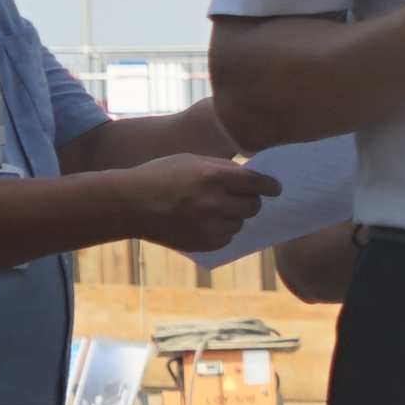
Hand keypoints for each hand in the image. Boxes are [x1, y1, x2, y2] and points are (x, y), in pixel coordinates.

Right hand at [122, 153, 276, 252]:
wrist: (129, 203)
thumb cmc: (160, 176)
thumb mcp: (190, 161)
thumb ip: (222, 168)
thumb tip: (252, 177)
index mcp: (212, 177)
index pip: (256, 183)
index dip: (270, 185)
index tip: (275, 188)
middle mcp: (214, 203)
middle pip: (253, 206)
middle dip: (249, 201)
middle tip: (239, 197)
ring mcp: (210, 226)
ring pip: (240, 224)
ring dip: (233, 217)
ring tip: (211, 208)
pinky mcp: (205, 243)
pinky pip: (227, 238)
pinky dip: (221, 231)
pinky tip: (202, 221)